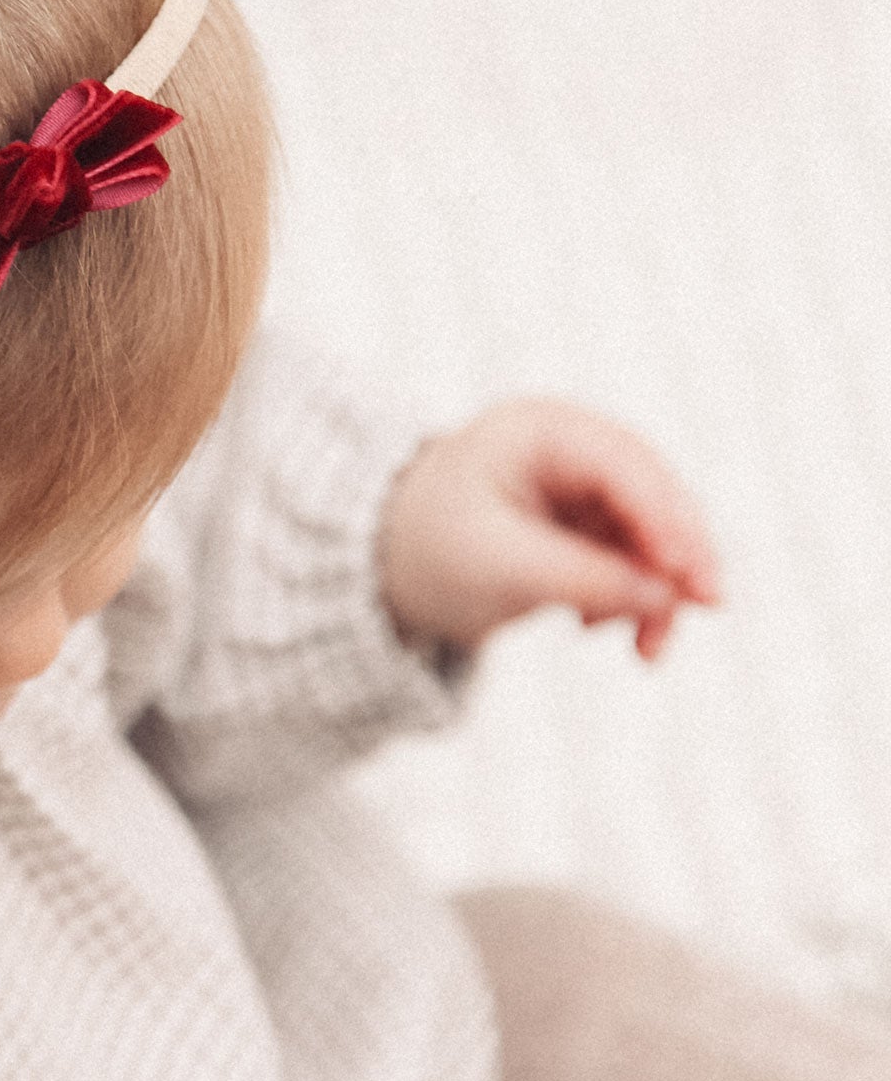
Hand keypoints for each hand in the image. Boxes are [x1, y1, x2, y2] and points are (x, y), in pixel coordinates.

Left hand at [376, 397, 721, 659]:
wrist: (375, 570)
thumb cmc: (424, 553)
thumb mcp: (501, 570)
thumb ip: (586, 579)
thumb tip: (668, 598)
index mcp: (541, 429)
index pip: (627, 468)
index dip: (669, 522)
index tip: (693, 581)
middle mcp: (569, 446)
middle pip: (652, 496)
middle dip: (678, 558)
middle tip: (705, 611)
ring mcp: (577, 483)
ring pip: (647, 532)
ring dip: (657, 590)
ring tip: (646, 651)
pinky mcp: (579, 523)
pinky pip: (627, 556)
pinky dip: (629, 596)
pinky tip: (602, 630)